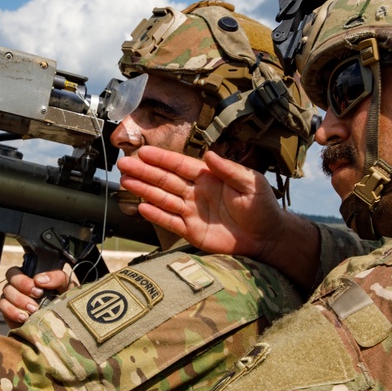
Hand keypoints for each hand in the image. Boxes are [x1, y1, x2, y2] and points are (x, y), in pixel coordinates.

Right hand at [0, 267, 72, 327]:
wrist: (64, 318)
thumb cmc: (63, 297)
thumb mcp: (64, 284)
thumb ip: (56, 277)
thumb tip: (39, 280)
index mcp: (27, 277)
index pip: (14, 273)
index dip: (22, 281)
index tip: (38, 290)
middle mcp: (16, 288)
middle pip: (8, 286)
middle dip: (21, 295)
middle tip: (35, 304)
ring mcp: (11, 301)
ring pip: (4, 299)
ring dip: (17, 305)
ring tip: (33, 312)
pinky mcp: (9, 315)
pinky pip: (4, 311)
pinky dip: (13, 314)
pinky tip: (25, 318)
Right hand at [117, 147, 282, 258]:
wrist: (268, 238)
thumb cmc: (263, 208)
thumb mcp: (251, 183)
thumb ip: (229, 169)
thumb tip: (209, 155)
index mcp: (209, 178)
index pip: (180, 165)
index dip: (161, 159)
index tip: (143, 152)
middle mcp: (197, 193)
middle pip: (165, 180)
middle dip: (144, 171)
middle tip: (123, 164)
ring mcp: (192, 212)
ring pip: (163, 198)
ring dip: (144, 190)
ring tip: (125, 182)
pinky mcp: (192, 231)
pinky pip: (169, 221)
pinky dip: (155, 215)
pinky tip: (141, 207)